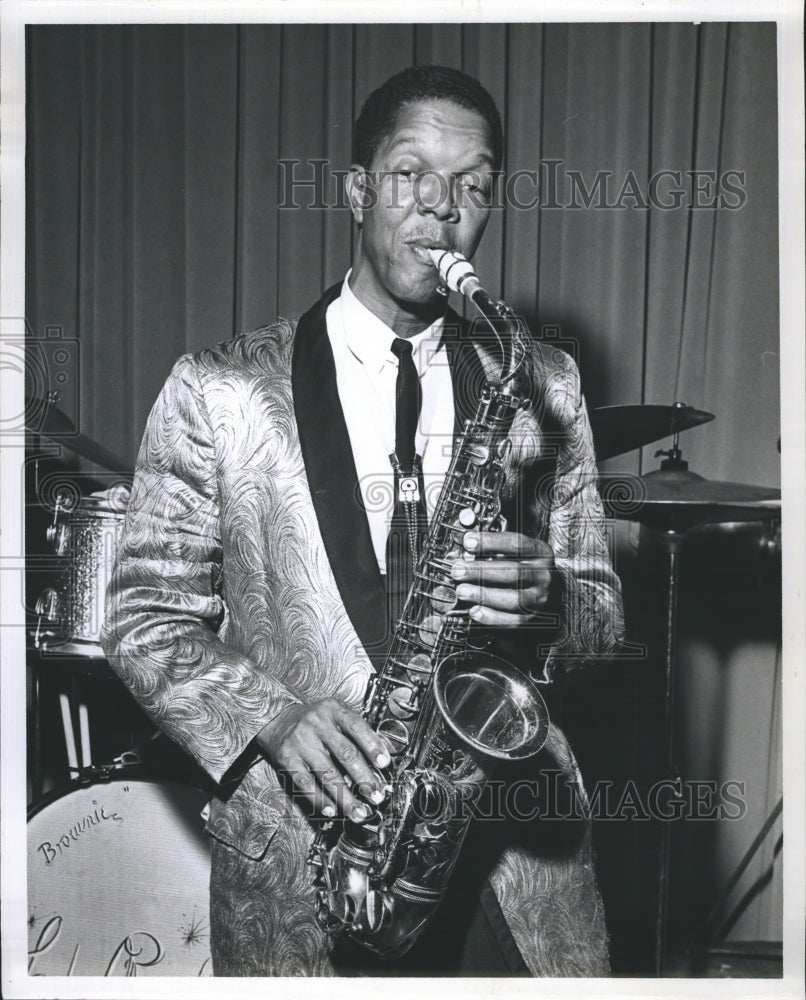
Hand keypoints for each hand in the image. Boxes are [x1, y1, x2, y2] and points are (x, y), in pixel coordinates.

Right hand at [256, 699, 390, 822]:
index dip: (372, 745)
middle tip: (376, 796)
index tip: (384, 764)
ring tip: (358, 812)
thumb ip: (356, 732)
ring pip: (327, 773)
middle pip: (345, 753)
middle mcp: (316, 724)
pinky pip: (306, 783)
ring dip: (345, 797)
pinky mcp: (287, 759)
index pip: (356, 726)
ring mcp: (301, 742)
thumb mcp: (335, 715)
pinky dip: (320, 799)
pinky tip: (331, 809)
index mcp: (332, 710)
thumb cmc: (315, 721)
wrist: (277, 719)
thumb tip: (379, 761)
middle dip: (364, 778)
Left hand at [450, 531, 555, 626]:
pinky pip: (513, 621)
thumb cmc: (526, 568)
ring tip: (462, 591)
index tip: (468, 542)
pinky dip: (492, 617)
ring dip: (483, 595)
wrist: (552, 593)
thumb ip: (496, 552)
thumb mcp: (519, 553)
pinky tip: (474, 611)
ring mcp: (540, 599)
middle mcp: (543, 575)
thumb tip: (467, 555)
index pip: (517, 544)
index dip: (491, 542)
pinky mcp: (534, 619)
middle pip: (513, 572)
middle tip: (458, 570)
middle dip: (481, 571)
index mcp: (540, 553)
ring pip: (513, 599)